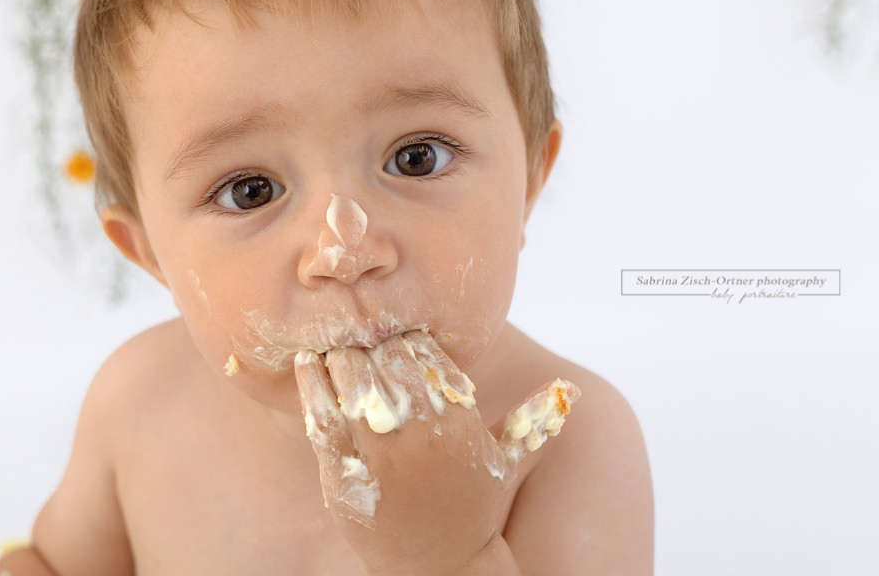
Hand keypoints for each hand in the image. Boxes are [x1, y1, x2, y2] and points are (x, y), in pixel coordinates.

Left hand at [293, 329, 579, 575]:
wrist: (438, 568)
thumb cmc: (472, 508)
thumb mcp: (506, 463)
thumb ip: (534, 421)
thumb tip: (571, 390)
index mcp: (458, 424)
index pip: (428, 359)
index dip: (409, 337)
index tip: (397, 327)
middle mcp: (419, 437)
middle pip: (386, 366)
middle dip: (372, 341)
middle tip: (357, 326)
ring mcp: (379, 458)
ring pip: (352, 387)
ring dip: (340, 357)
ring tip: (332, 340)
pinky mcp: (344, 476)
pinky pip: (321, 421)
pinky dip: (311, 387)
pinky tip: (307, 364)